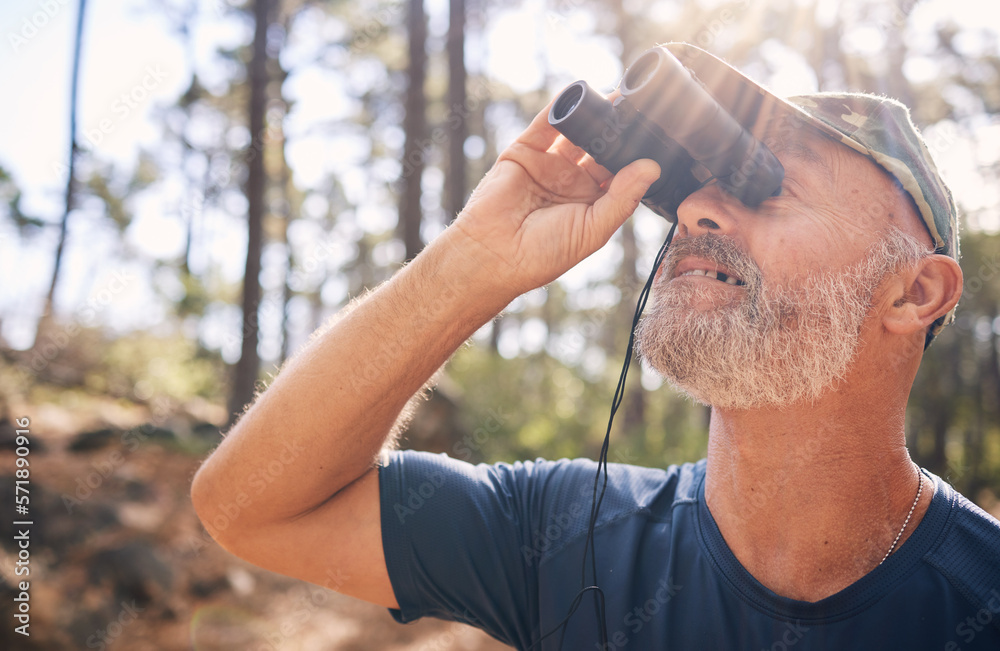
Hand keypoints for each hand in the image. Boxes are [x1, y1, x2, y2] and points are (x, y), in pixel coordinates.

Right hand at [450, 96, 660, 298]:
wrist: (493, 254)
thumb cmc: (544, 253)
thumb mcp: (593, 229)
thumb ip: (622, 198)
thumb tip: (652, 168)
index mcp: (591, 203)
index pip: (620, 173)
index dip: (636, 156)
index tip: (659, 138)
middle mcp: (572, 181)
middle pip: (601, 148)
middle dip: (618, 132)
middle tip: (641, 111)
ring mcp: (548, 164)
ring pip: (577, 133)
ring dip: (595, 116)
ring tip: (616, 99)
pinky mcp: (525, 151)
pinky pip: (546, 124)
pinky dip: (561, 108)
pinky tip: (578, 95)